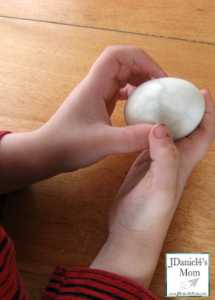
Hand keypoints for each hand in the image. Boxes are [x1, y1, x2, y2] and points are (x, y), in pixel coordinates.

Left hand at [38, 45, 166, 171]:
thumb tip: (160, 131)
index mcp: (94, 86)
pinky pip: (118, 94)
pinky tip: (139, 108)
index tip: (157, 77)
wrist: (47, 154)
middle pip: (123, 64)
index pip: (116, 55)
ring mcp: (95, 97)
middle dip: (144, 71)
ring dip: (139, 83)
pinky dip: (132, 97)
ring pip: (121, 79)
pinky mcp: (97, 108)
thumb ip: (132, 138)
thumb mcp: (102, 142)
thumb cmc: (68, 144)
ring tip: (155, 97)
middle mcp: (95, 87)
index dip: (140, 58)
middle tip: (162, 89)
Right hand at [90, 90, 214, 287]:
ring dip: (166, 116)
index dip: (207, 112)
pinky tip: (140, 121)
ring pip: (167, 133)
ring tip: (156, 99)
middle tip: (174, 89)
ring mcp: (157, 162)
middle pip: (187, 129)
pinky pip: (149, 140)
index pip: (203, 133)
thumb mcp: (160, 187)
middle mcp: (174, 160)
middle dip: (185, 108)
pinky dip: (147, 128)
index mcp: (183, 163)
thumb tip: (161, 126)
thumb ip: (164, 157)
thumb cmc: (149, 215)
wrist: (130, 231)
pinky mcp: (142, 164)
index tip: (202, 91)